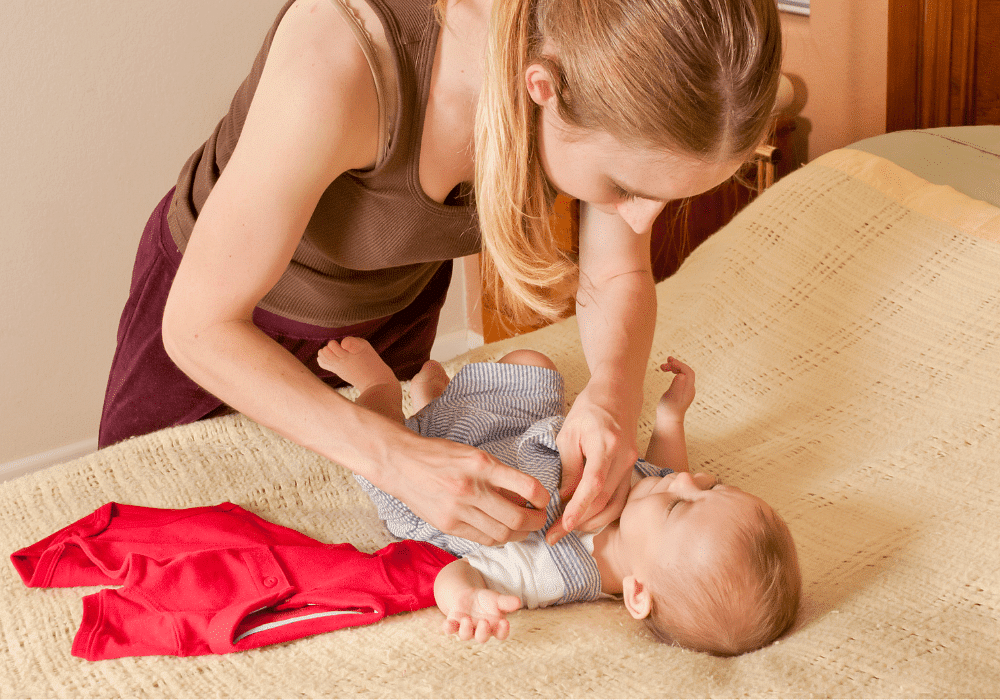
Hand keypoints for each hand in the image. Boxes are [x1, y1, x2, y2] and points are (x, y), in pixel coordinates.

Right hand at [373, 426, 549, 545]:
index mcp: (482, 465)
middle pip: (517, 518)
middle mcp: (471, 489)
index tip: (544, 500)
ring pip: (502, 534)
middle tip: (539, 519)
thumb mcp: (473, 455)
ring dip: (519, 534)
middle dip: (535, 522)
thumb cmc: (440, 456)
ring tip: (523, 528)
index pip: (527, 486)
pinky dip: (498, 538)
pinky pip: (483, 539)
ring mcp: (458, 510)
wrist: (401, 464)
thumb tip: (526, 495)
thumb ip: (499, 475)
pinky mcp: (448, 525)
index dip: (543, 498)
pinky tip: (502, 531)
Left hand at [441, 588, 521, 642]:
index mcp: (494, 627)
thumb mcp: (497, 599)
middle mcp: (480, 631)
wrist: (468, 596)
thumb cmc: (487, 601)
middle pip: (482, 637)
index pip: (501, 634)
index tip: (505, 622)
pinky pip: (449, 629)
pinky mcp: (454, 623)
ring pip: (465, 635)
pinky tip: (447, 624)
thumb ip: (506, 602)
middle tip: (484, 622)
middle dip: (483, 632)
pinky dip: (448, 628)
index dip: (503, 631)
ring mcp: (466, 628)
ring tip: (467, 620)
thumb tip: (518, 602)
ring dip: (465, 630)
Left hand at [547, 379, 637, 544]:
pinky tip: (585, 519)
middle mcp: (624, 458)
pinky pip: (619, 499)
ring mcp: (631, 465)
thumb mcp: (569, 433)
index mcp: (607, 444)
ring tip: (566, 530)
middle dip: (578, 522)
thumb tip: (565, 498)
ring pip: (614, 505)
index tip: (562, 525)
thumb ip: (569, 467)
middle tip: (554, 535)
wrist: (618, 395)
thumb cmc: (589, 410)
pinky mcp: (631, 471)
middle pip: (604, 500)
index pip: (594, 484)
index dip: (578, 508)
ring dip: (591, 522)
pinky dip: (602, 512)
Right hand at [657, 357, 694, 418]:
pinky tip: (668, 373)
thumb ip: (677, 385)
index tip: (668, 362)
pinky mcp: (681, 394)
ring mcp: (686, 391)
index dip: (679, 364)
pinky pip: (681, 379)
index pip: (687, 371)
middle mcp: (690, 389)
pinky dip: (674, 373)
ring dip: (674, 368)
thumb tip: (681, 374)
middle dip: (675, 365)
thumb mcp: (671, 397)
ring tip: (662, 367)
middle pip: (686, 372)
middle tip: (662, 366)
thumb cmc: (668, 410)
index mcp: (688, 388)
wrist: (669, 422)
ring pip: (683, 374)